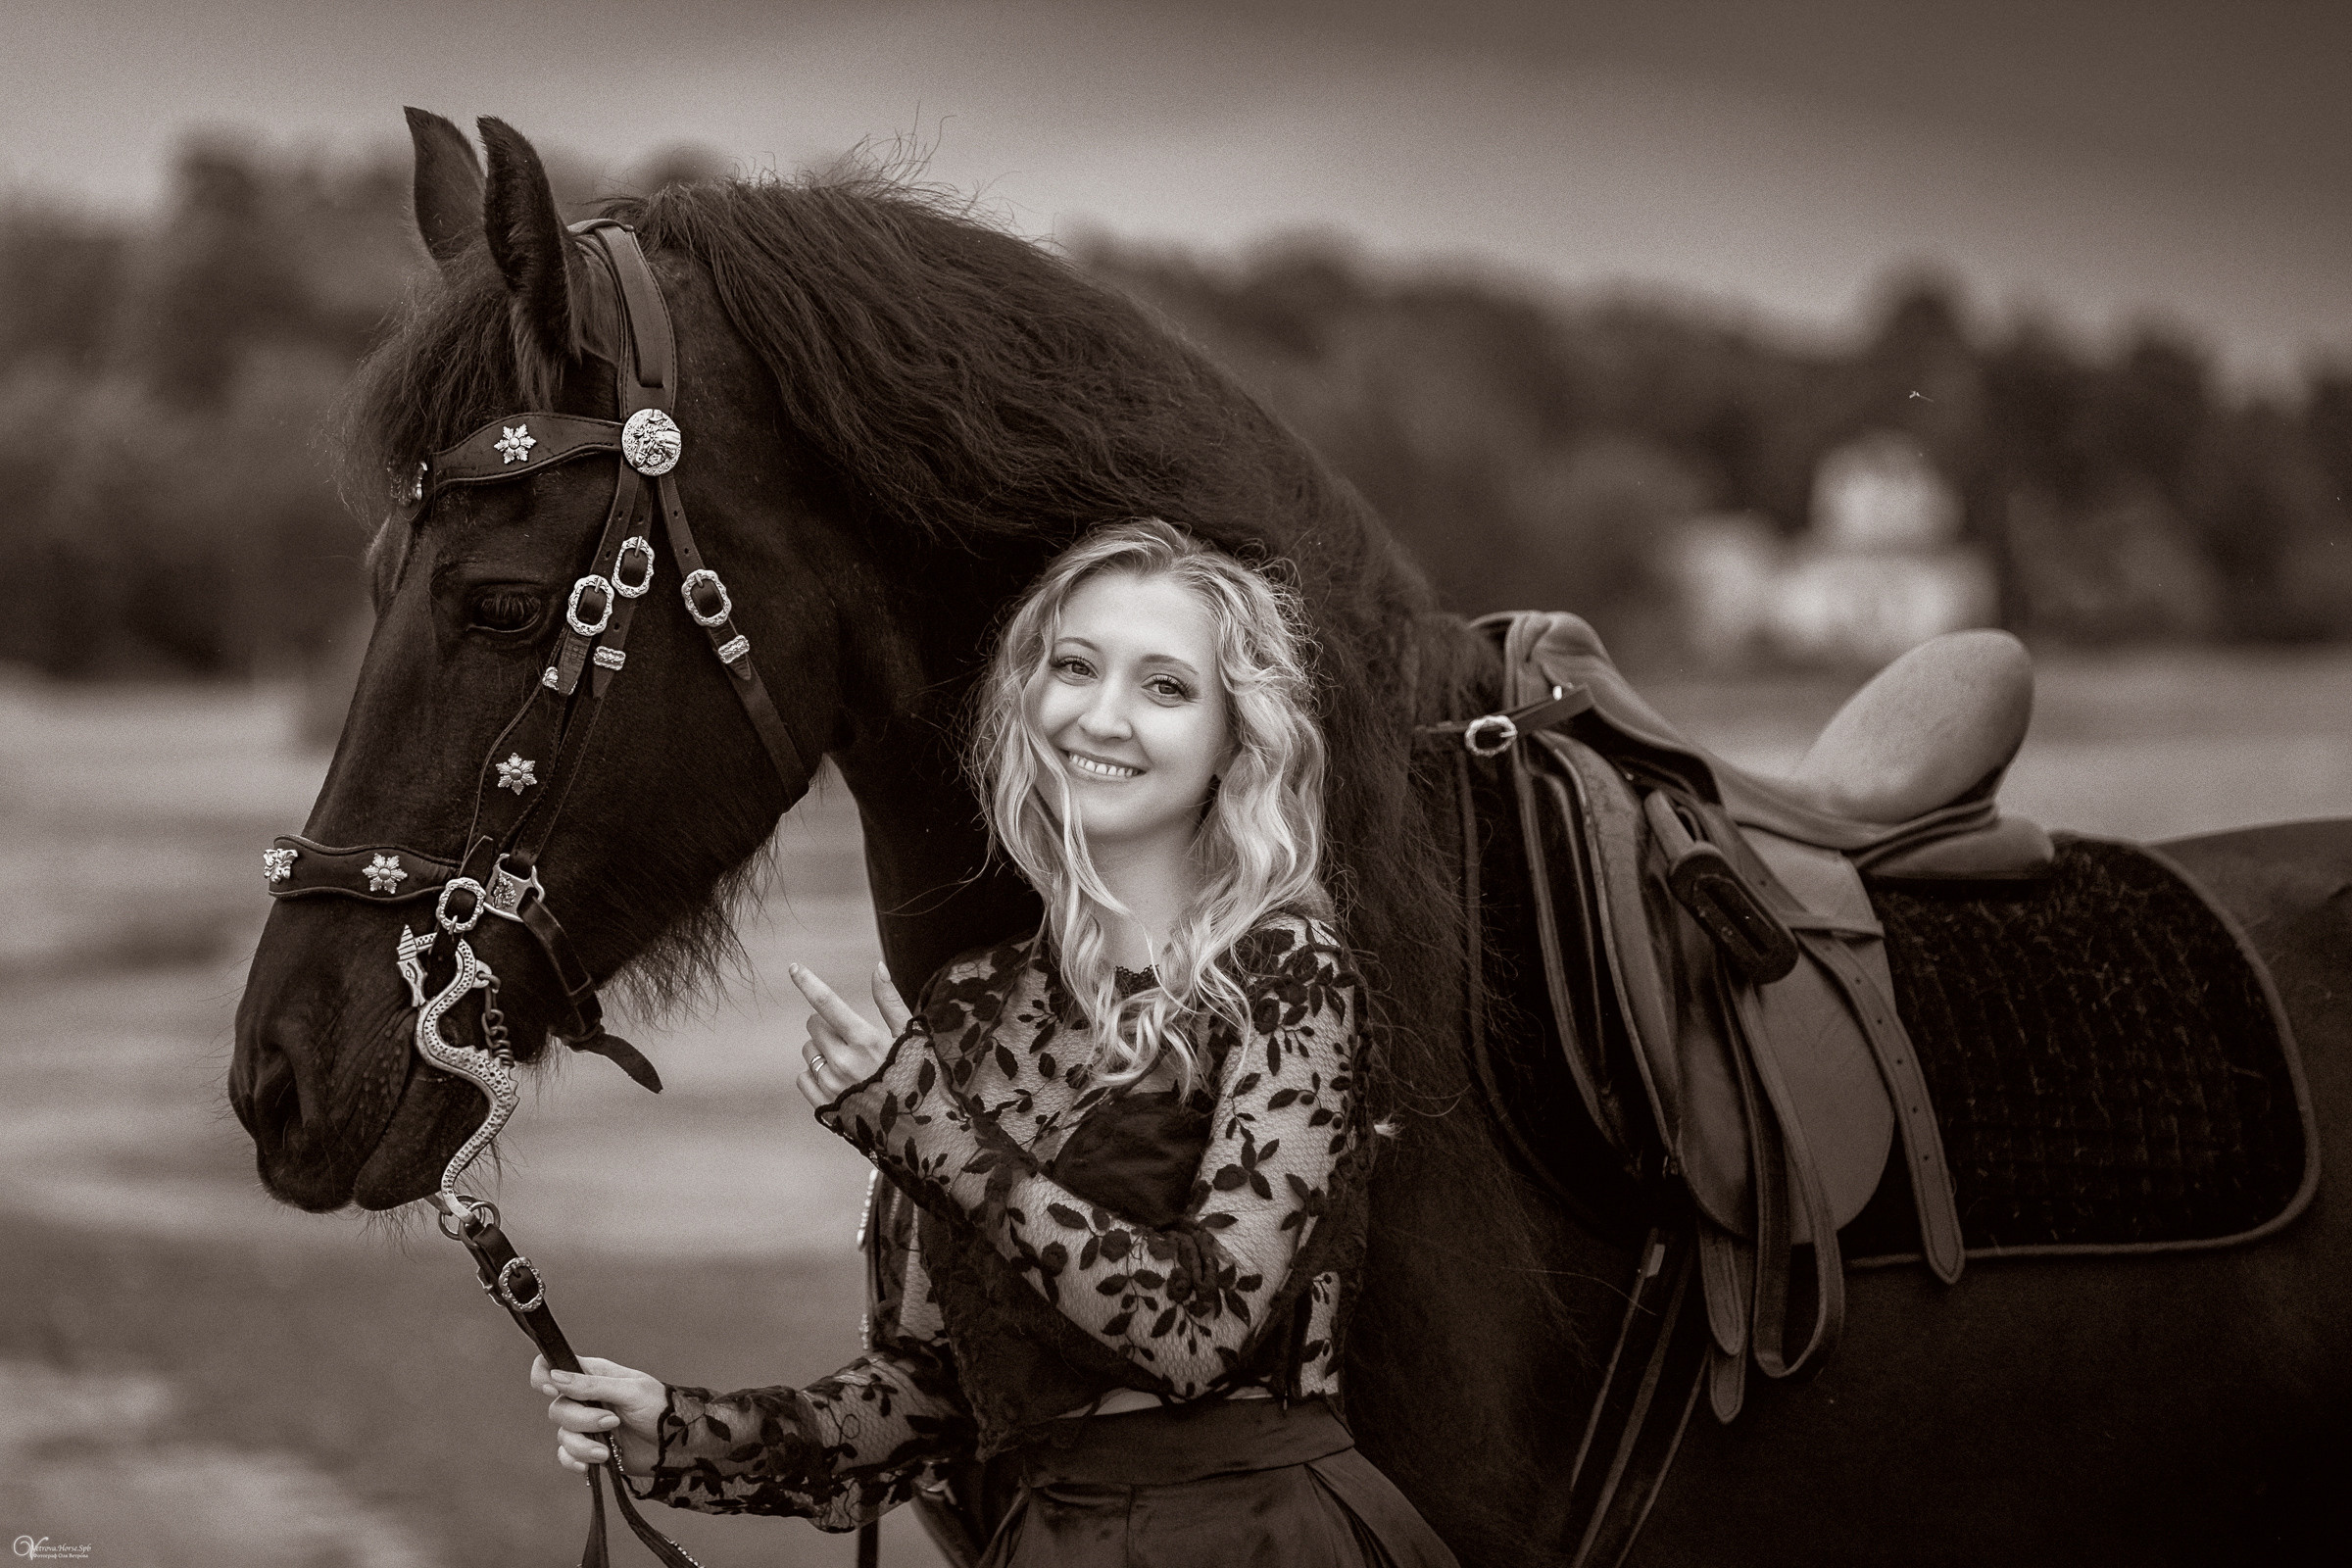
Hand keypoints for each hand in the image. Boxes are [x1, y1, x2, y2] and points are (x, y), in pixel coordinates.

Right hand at [530, 1354, 666, 1475]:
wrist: (675, 1445)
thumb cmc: (660, 1408)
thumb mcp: (630, 1391)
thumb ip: (592, 1385)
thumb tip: (555, 1377)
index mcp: (593, 1375)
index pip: (553, 1367)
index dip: (543, 1375)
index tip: (551, 1389)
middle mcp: (585, 1399)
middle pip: (557, 1408)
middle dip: (581, 1420)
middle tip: (611, 1422)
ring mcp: (586, 1425)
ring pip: (562, 1435)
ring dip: (583, 1446)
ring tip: (607, 1451)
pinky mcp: (589, 1450)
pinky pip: (566, 1456)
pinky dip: (576, 1461)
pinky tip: (595, 1463)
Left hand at [791, 962, 910, 1107]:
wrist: (920, 1130)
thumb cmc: (919, 1076)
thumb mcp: (910, 1036)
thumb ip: (889, 1001)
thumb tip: (877, 967)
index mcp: (865, 1040)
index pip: (827, 1003)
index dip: (808, 981)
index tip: (793, 967)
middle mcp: (844, 1062)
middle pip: (814, 1025)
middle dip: (828, 1025)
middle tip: (852, 1038)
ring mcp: (832, 1085)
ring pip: (808, 1050)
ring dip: (822, 1049)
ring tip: (850, 1062)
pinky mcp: (824, 1106)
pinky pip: (803, 1078)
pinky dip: (816, 1074)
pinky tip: (839, 1080)